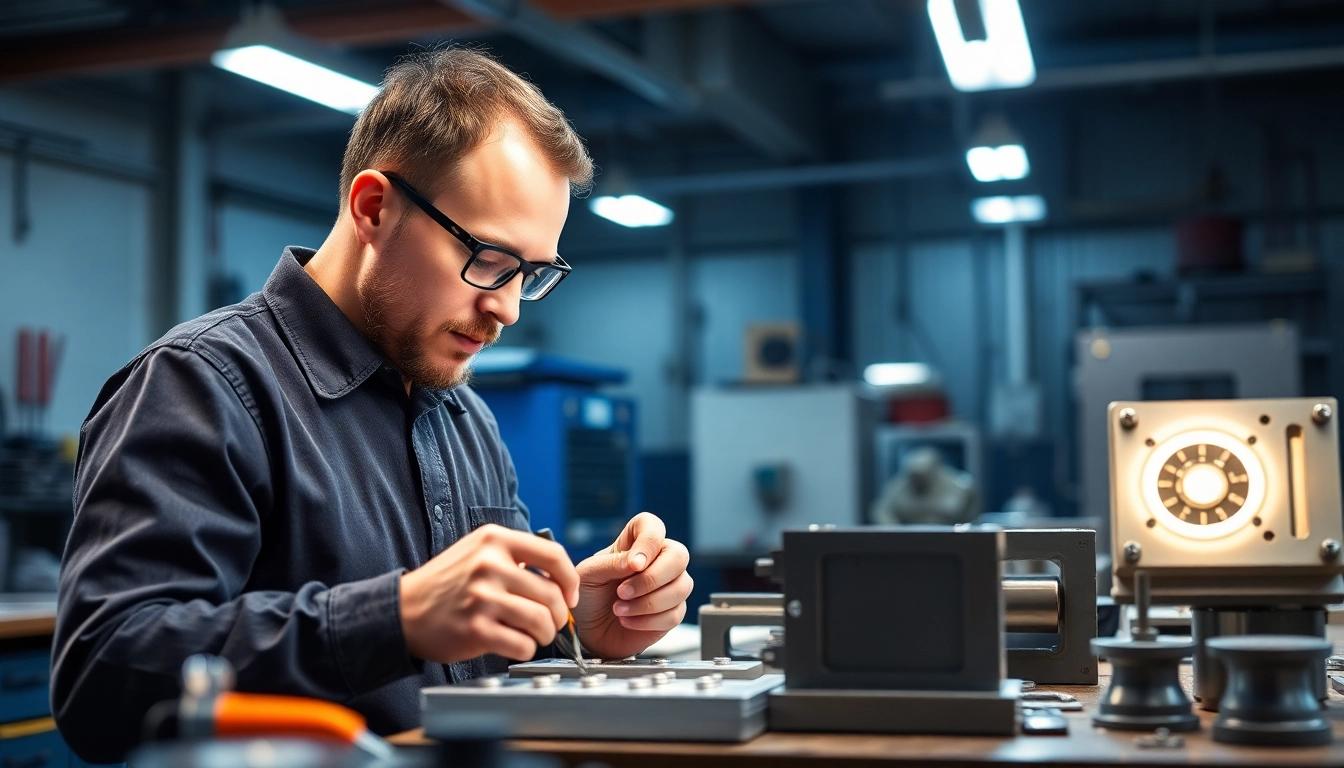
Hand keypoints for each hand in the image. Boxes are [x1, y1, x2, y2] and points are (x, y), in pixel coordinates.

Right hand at [399, 524, 577, 663]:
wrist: (403, 610)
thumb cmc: (447, 584)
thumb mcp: (478, 551)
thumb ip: (516, 557)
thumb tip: (562, 578)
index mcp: (494, 540)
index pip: (554, 555)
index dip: (569, 580)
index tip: (570, 595)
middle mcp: (489, 564)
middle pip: (552, 594)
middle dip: (559, 615)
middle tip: (551, 622)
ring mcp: (482, 597)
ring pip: (542, 621)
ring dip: (545, 634)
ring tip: (535, 634)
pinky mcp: (476, 629)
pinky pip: (523, 644)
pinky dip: (527, 649)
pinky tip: (516, 644)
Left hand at [573, 512, 691, 658]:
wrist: (589, 630)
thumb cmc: (590, 596)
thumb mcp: (589, 575)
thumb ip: (611, 564)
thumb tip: (637, 562)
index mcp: (635, 543)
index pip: (653, 526)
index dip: (649, 542)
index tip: (633, 564)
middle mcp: (658, 560)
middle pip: (679, 556)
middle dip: (651, 579)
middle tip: (622, 592)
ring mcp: (670, 585)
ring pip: (681, 587)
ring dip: (647, 603)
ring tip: (619, 609)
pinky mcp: (673, 611)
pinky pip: (675, 614)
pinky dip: (648, 621)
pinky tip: (627, 621)